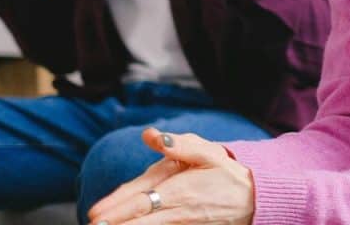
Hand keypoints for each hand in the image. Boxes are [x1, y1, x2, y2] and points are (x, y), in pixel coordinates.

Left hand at [87, 128, 254, 224]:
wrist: (254, 198)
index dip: (117, 209)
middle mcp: (179, 210)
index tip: (95, 214)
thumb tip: (151, 134)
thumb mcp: (207, 152)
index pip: (141, 200)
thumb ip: (177, 145)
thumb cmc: (227, 173)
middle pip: (140, 220)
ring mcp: (183, 224)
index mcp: (180, 188)